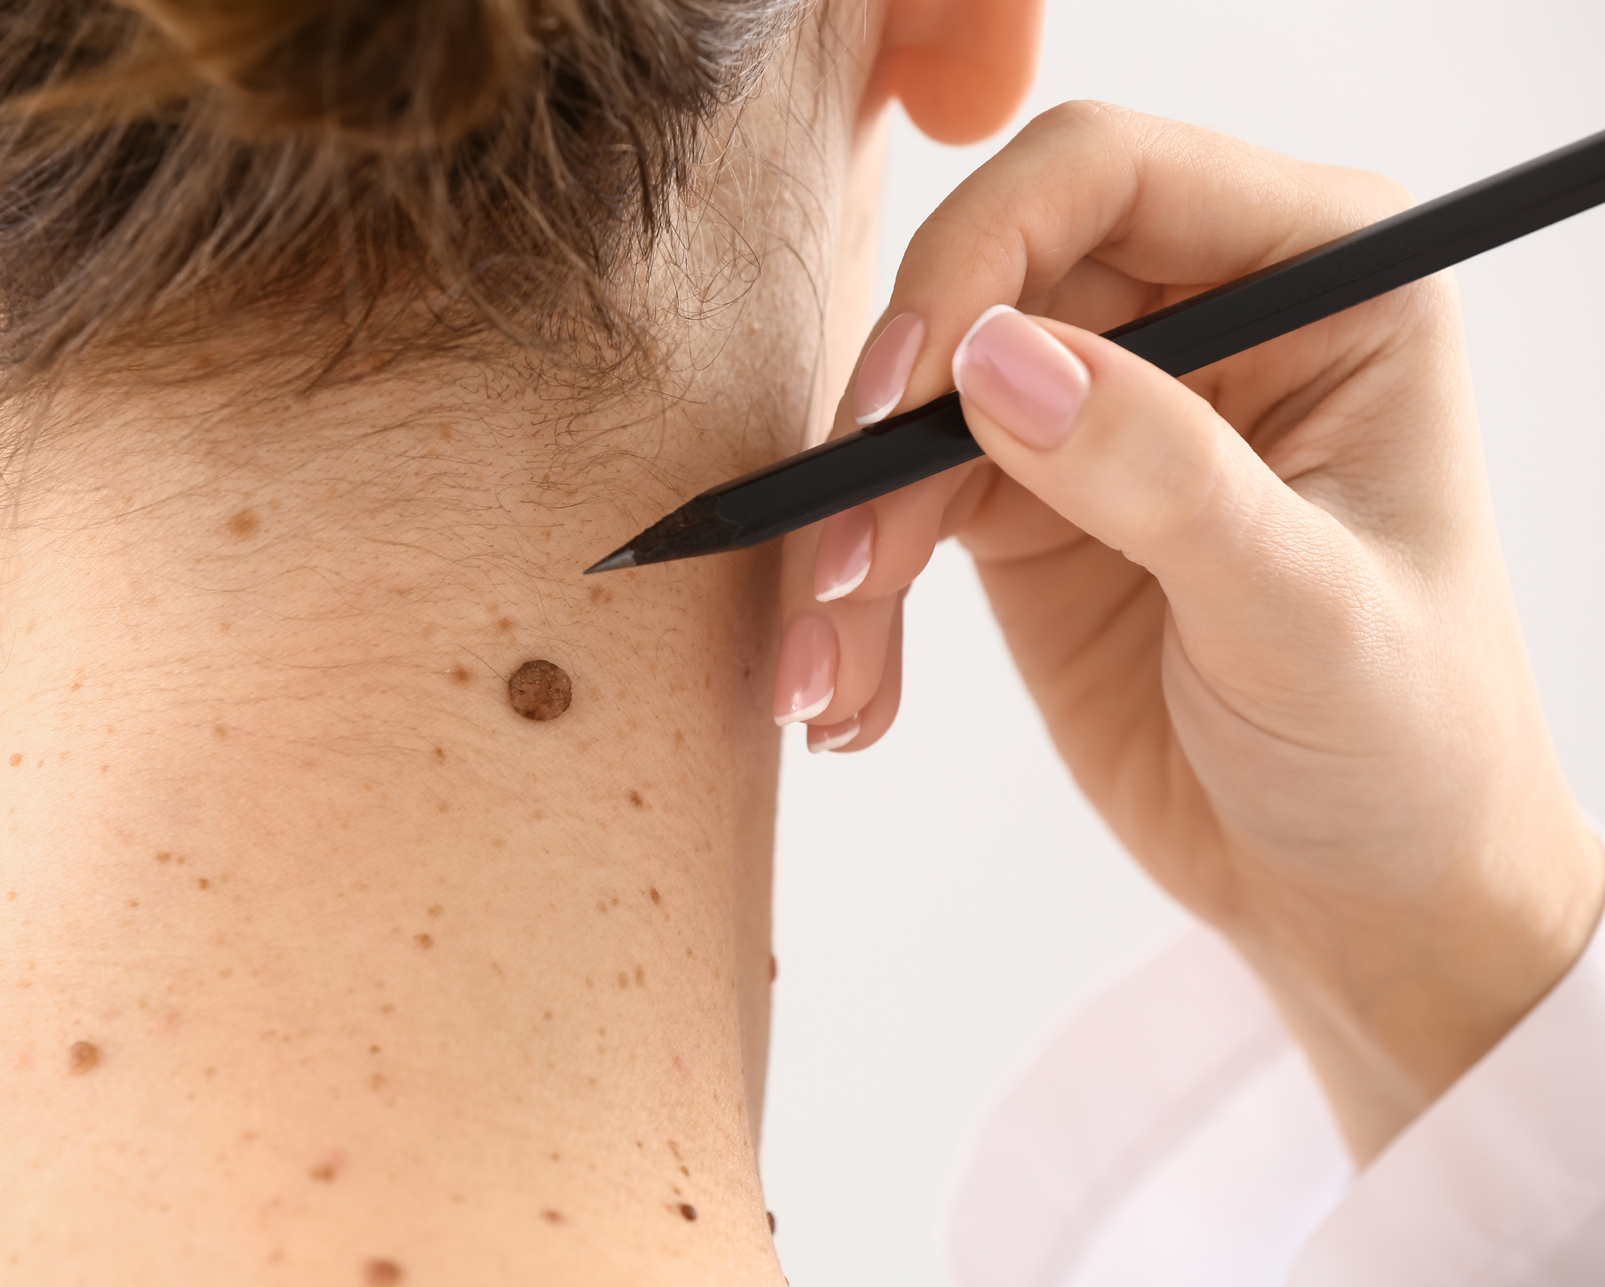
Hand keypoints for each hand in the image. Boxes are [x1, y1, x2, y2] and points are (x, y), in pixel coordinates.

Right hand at [776, 102, 1603, 1158]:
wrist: (1366, 898)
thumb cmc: (1402, 750)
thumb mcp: (1302, 614)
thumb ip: (1160, 475)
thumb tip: (992, 357)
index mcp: (1320, 282)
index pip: (1105, 176)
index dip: (980, 258)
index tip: (909, 396)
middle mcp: (1202, 322)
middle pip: (980, 283)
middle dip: (887, 424)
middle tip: (842, 560)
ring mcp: (1104, 415)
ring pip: (914, 409)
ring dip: (847, 533)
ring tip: (828, 667)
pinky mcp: (1028, 511)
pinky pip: (893, 513)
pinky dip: (851, 599)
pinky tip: (848, 694)